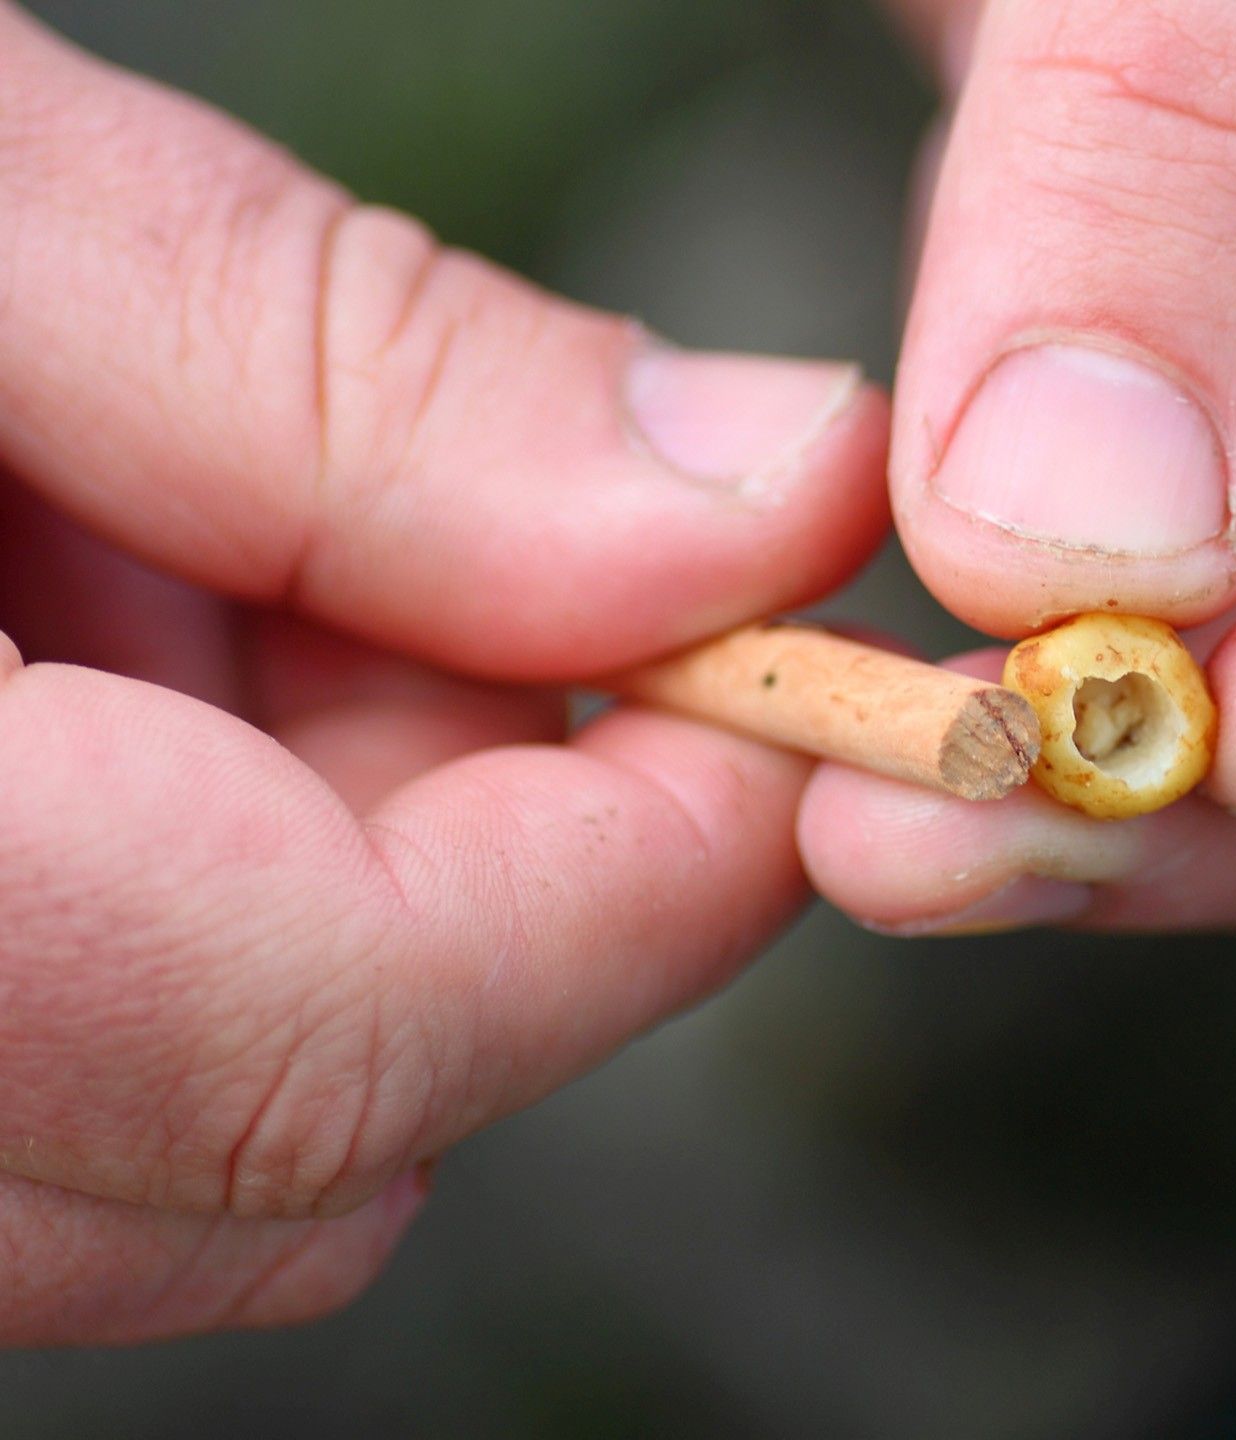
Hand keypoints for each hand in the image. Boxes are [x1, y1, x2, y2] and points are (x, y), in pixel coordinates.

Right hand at [0, 8, 888, 1342]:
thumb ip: (325, 370)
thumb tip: (755, 497)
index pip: (321, 1042)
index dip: (635, 876)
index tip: (788, 677)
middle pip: (286, 1127)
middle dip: (506, 859)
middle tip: (531, 563)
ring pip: (190, 1131)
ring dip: (343, 856)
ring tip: (233, 534)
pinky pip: (67, 1070)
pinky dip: (195, 867)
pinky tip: (116, 622)